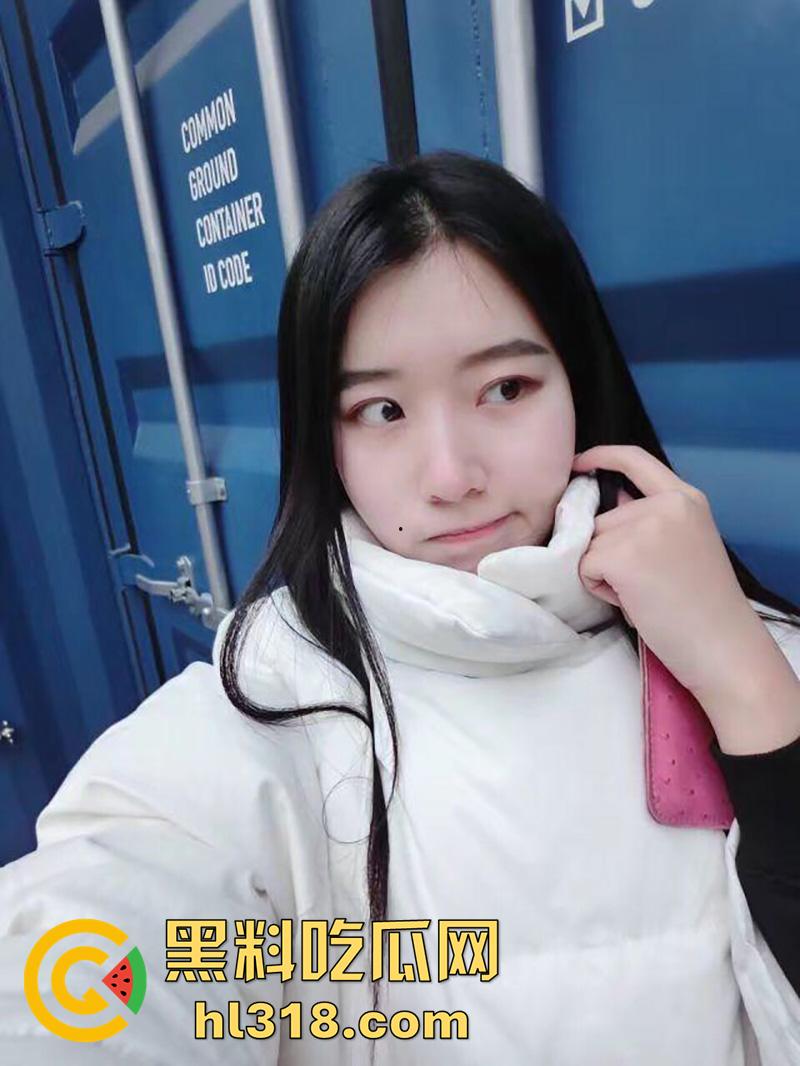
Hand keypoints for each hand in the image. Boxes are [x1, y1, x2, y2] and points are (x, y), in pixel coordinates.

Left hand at [571, 445, 771, 701]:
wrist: (722, 646)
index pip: (635, 459)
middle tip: (645, 582)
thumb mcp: (684, 543)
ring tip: (641, 592)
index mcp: (686, 498)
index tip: (579, 463)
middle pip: (602, 517)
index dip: (602, 456)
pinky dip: (598, 587)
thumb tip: (609, 503)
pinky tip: (631, 600)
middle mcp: (666, 505)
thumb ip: (649, 519)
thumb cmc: (702, 605)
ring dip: (602, 570)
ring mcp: (642, 528)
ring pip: (589, 543)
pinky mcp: (621, 556)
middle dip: (608, 550)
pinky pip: (583, 566)